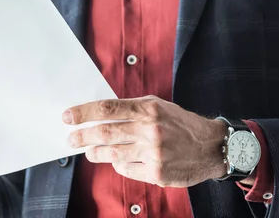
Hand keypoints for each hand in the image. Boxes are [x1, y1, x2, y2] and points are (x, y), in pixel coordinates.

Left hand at [63, 95, 226, 187]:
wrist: (211, 147)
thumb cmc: (179, 123)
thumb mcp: (158, 106)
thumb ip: (131, 108)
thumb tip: (100, 113)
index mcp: (148, 109)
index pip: (108, 108)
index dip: (84, 112)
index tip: (68, 117)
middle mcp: (150, 130)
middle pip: (105, 133)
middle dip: (82, 136)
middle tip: (70, 139)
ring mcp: (153, 153)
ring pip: (112, 154)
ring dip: (96, 153)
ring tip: (89, 151)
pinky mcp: (157, 173)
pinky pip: (126, 169)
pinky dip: (118, 165)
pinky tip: (118, 161)